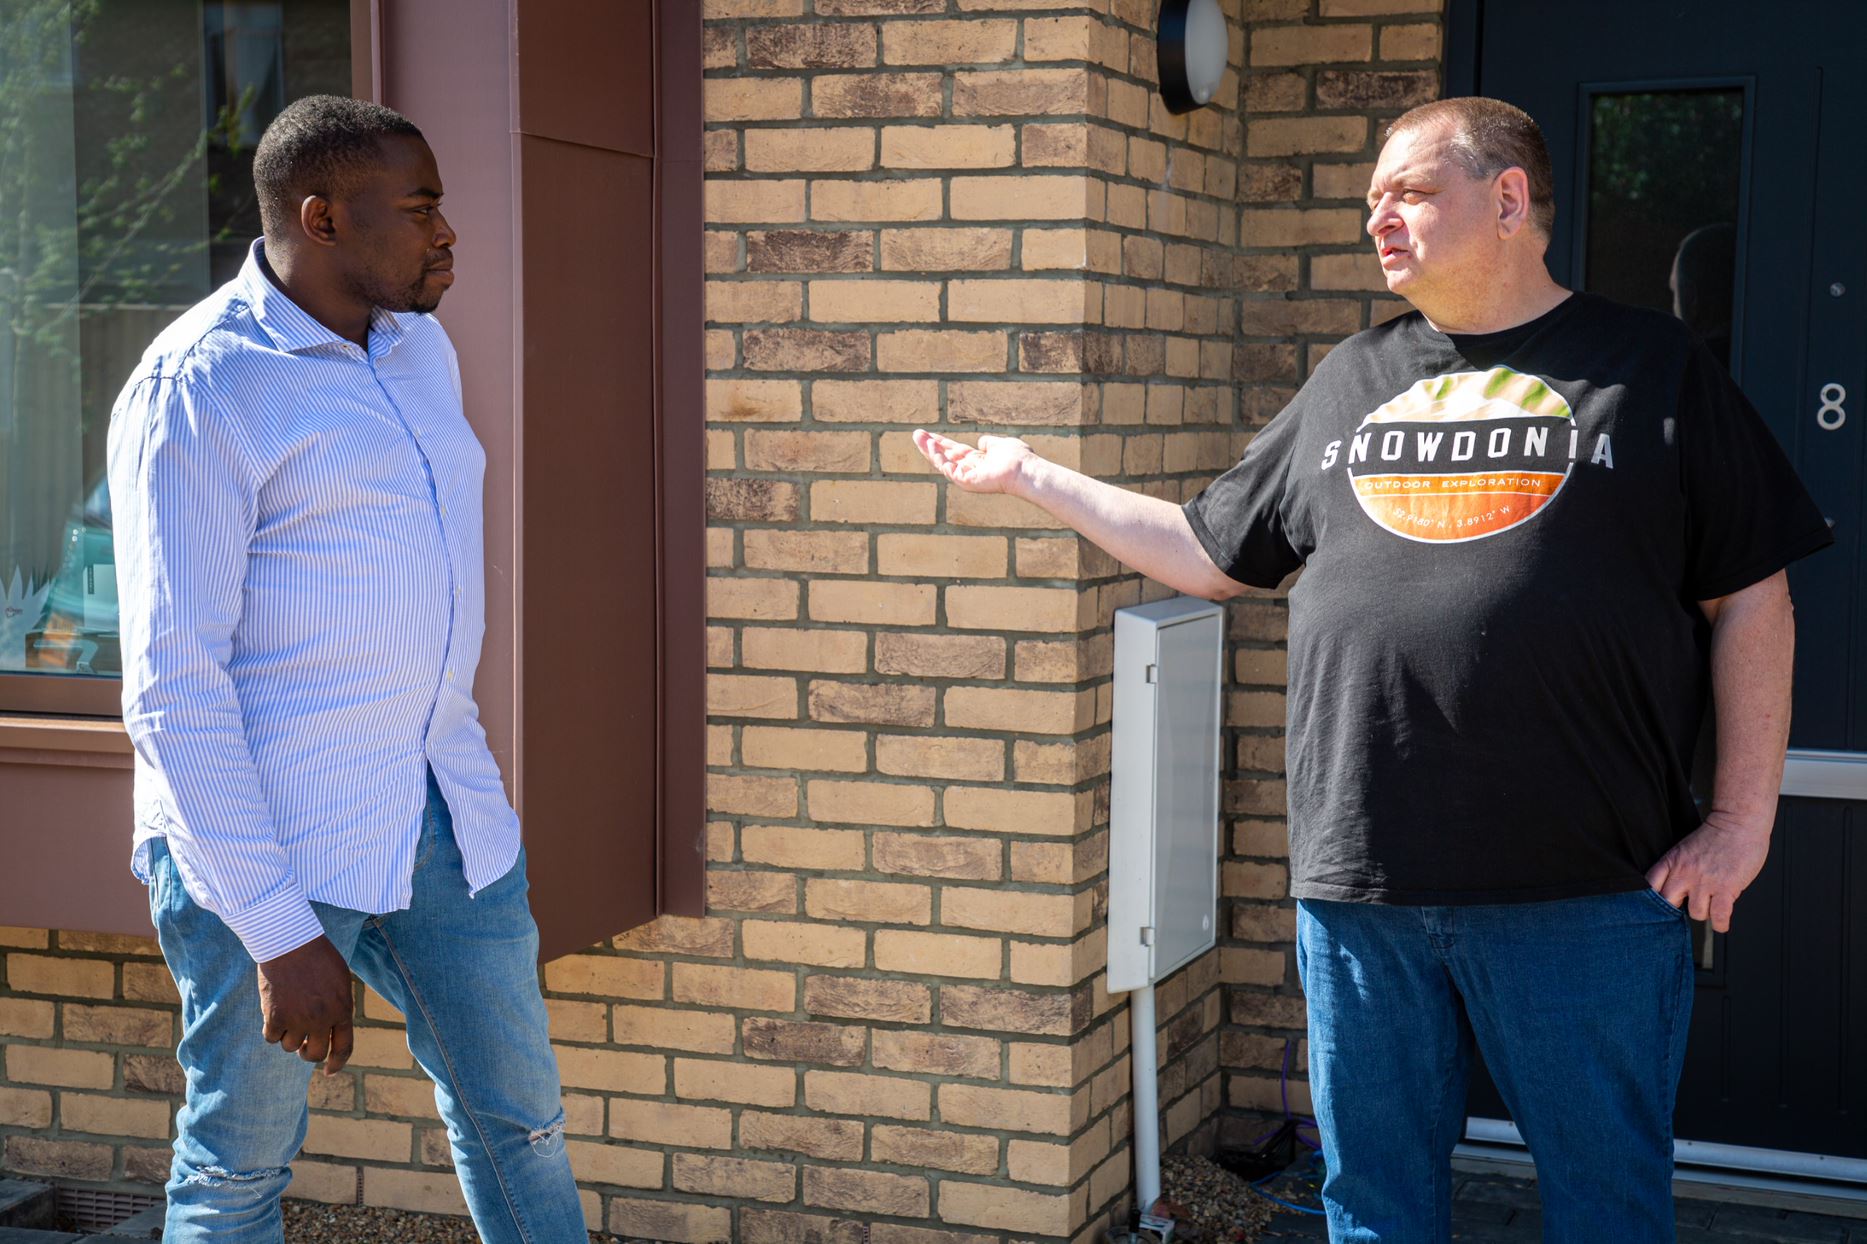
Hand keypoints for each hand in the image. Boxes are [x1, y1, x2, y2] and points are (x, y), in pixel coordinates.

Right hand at [256, 935, 353, 1074]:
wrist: (291, 943)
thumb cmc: (318, 957)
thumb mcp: (340, 981)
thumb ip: (338, 1006)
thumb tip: (332, 1029)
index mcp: (343, 1010)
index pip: (343, 1048)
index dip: (337, 1063)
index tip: (328, 1071)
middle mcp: (322, 1020)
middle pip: (313, 1054)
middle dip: (307, 1053)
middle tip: (303, 1046)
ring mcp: (298, 1020)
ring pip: (289, 1046)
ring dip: (288, 1036)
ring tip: (288, 1016)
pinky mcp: (275, 1017)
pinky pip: (271, 1037)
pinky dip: (271, 1030)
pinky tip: (273, 1014)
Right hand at [912, 429, 1037, 495]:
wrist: (1024, 470)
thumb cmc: (1017, 458)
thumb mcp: (1000, 444)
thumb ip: (990, 443)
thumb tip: (981, 441)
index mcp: (977, 461)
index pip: (955, 451)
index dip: (942, 443)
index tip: (928, 435)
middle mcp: (970, 469)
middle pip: (945, 456)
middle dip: (930, 446)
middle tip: (915, 434)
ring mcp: (967, 477)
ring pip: (942, 463)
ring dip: (929, 450)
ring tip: (918, 437)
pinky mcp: (966, 482)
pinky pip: (948, 470)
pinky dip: (939, 459)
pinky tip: (932, 447)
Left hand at [1644, 811, 1772, 932]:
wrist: (1738, 823)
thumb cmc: (1716, 836)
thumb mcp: (1685, 849)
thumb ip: (1678, 868)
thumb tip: (1677, 891)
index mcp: (1672, 861)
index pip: (1650, 885)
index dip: (1653, 899)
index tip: (1661, 904)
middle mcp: (1685, 873)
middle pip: (1668, 903)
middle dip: (1678, 907)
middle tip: (1690, 904)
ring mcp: (1705, 882)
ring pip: (1695, 913)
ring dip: (1705, 913)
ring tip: (1712, 906)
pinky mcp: (1726, 888)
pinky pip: (1718, 916)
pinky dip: (1720, 924)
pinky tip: (1722, 922)